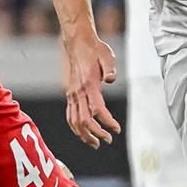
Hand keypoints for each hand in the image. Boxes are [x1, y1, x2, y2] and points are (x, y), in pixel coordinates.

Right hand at [64, 33, 120, 148]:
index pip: (97, 109)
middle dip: (96, 133)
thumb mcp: (107, 55)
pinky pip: (69, 115)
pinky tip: (83, 134)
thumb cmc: (95, 50)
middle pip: (84, 119)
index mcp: (89, 84)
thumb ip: (110, 68)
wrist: (77, 44)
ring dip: (84, 135)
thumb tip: (111, 79)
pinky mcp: (70, 94)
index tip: (116, 130)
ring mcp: (72, 94)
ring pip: (74, 121)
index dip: (107, 122)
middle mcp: (78, 91)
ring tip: (95, 143)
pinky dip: (75, 128)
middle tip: (108, 140)